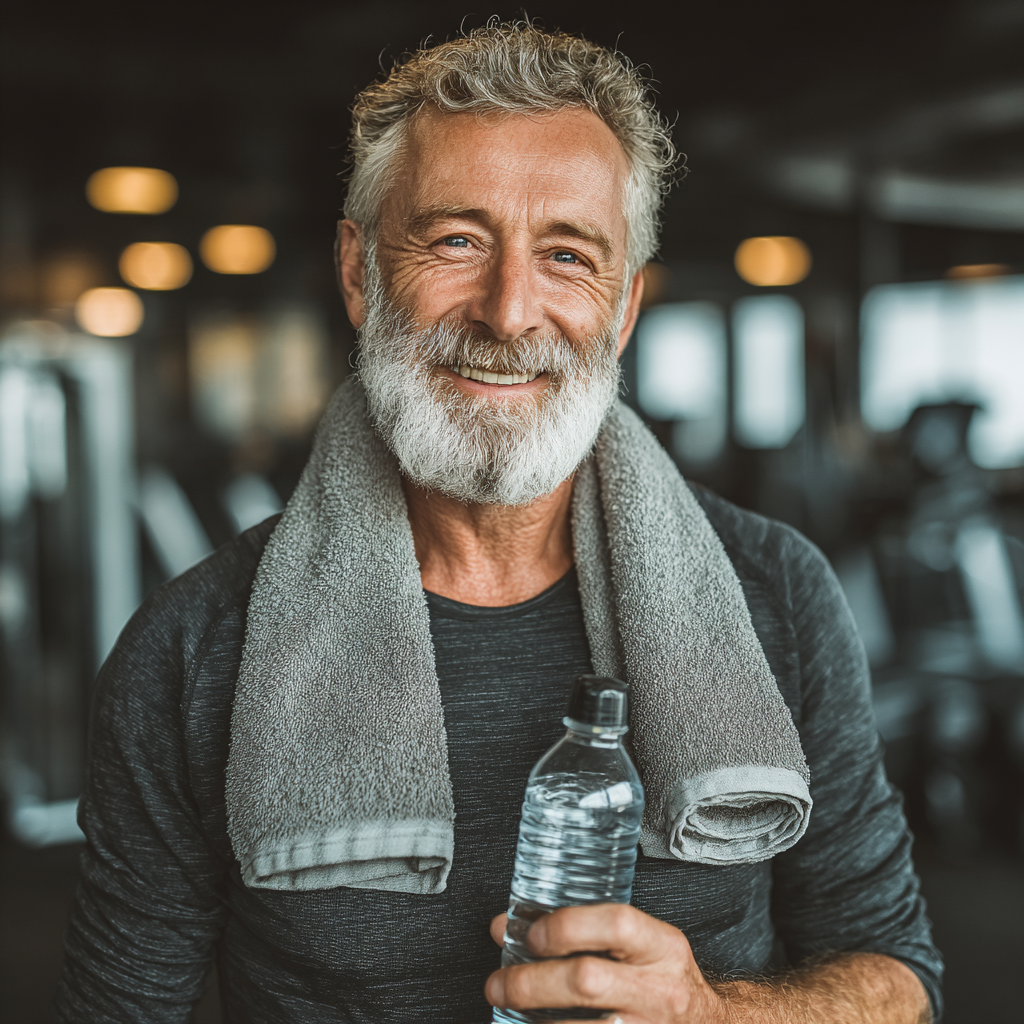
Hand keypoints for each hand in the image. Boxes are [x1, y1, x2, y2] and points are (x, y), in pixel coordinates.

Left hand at [485, 904, 726, 1023]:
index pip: (617, 924)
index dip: (568, 927)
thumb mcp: (642, 946)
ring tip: (508, 1012)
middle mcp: (660, 991)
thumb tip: (505, 927)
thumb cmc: (662, 980)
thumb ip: (583, 931)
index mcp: (662, 947)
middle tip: (497, 984)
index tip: (530, 936)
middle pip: (587, 981)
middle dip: (531, 982)